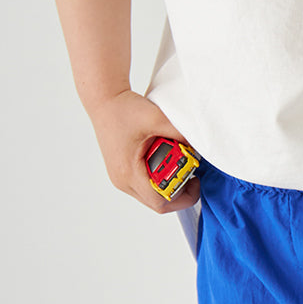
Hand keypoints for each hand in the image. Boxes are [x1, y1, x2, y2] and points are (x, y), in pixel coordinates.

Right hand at [89, 90, 199, 213]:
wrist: (104, 100)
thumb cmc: (123, 109)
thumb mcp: (156, 118)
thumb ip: (180, 133)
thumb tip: (198, 146)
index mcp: (128, 172)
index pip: (159, 202)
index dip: (183, 197)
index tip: (195, 181)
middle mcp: (122, 180)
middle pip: (156, 203)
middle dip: (178, 193)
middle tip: (191, 176)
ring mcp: (120, 178)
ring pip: (150, 196)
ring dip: (168, 187)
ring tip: (181, 169)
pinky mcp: (121, 172)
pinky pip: (144, 186)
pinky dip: (158, 180)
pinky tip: (167, 164)